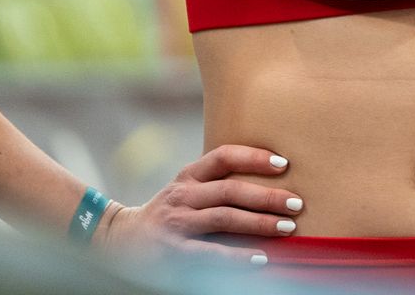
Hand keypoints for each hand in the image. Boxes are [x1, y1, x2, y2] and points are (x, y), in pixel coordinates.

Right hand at [93, 144, 302, 264]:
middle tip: (297, 203)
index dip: (254, 157)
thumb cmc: (167, 213)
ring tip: (287, 227)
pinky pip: (211, 253)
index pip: (224, 157)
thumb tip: (270, 182)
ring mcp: (177, 224)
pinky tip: (260, 258)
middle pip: (231, 190)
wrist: (118, 241)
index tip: (284, 164)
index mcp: (188, 176)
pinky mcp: (174, 252)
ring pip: (224, 217)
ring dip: (260, 223)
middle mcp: (182, 196)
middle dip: (267, 196)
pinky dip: (238, 256)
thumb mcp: (186, 190)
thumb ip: (216, 184)